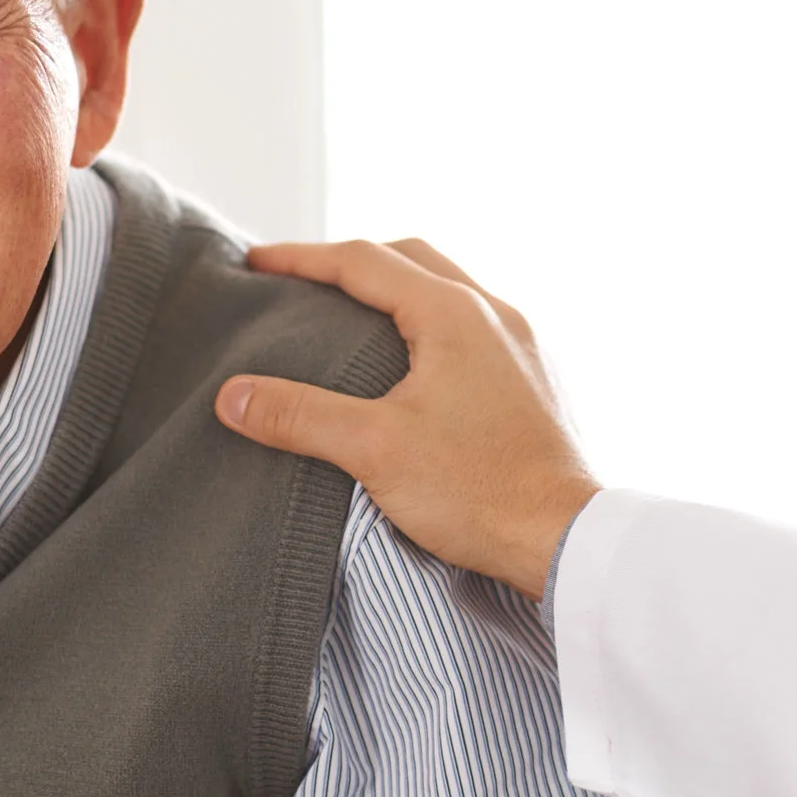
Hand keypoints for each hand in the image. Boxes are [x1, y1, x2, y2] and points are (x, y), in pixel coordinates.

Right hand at [214, 239, 597, 598]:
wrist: (565, 538)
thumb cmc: (479, 491)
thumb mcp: (374, 449)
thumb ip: (299, 415)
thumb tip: (232, 396)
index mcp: (454, 313)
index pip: (363, 260)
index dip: (301, 258)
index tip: (256, 263)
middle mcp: (494, 313)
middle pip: (410, 258)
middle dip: (350, 262)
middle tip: (300, 279)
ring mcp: (521, 343)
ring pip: (446, 288)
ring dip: (395, 288)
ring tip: (348, 312)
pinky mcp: (533, 377)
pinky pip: (472, 324)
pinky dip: (427, 320)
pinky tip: (410, 359)